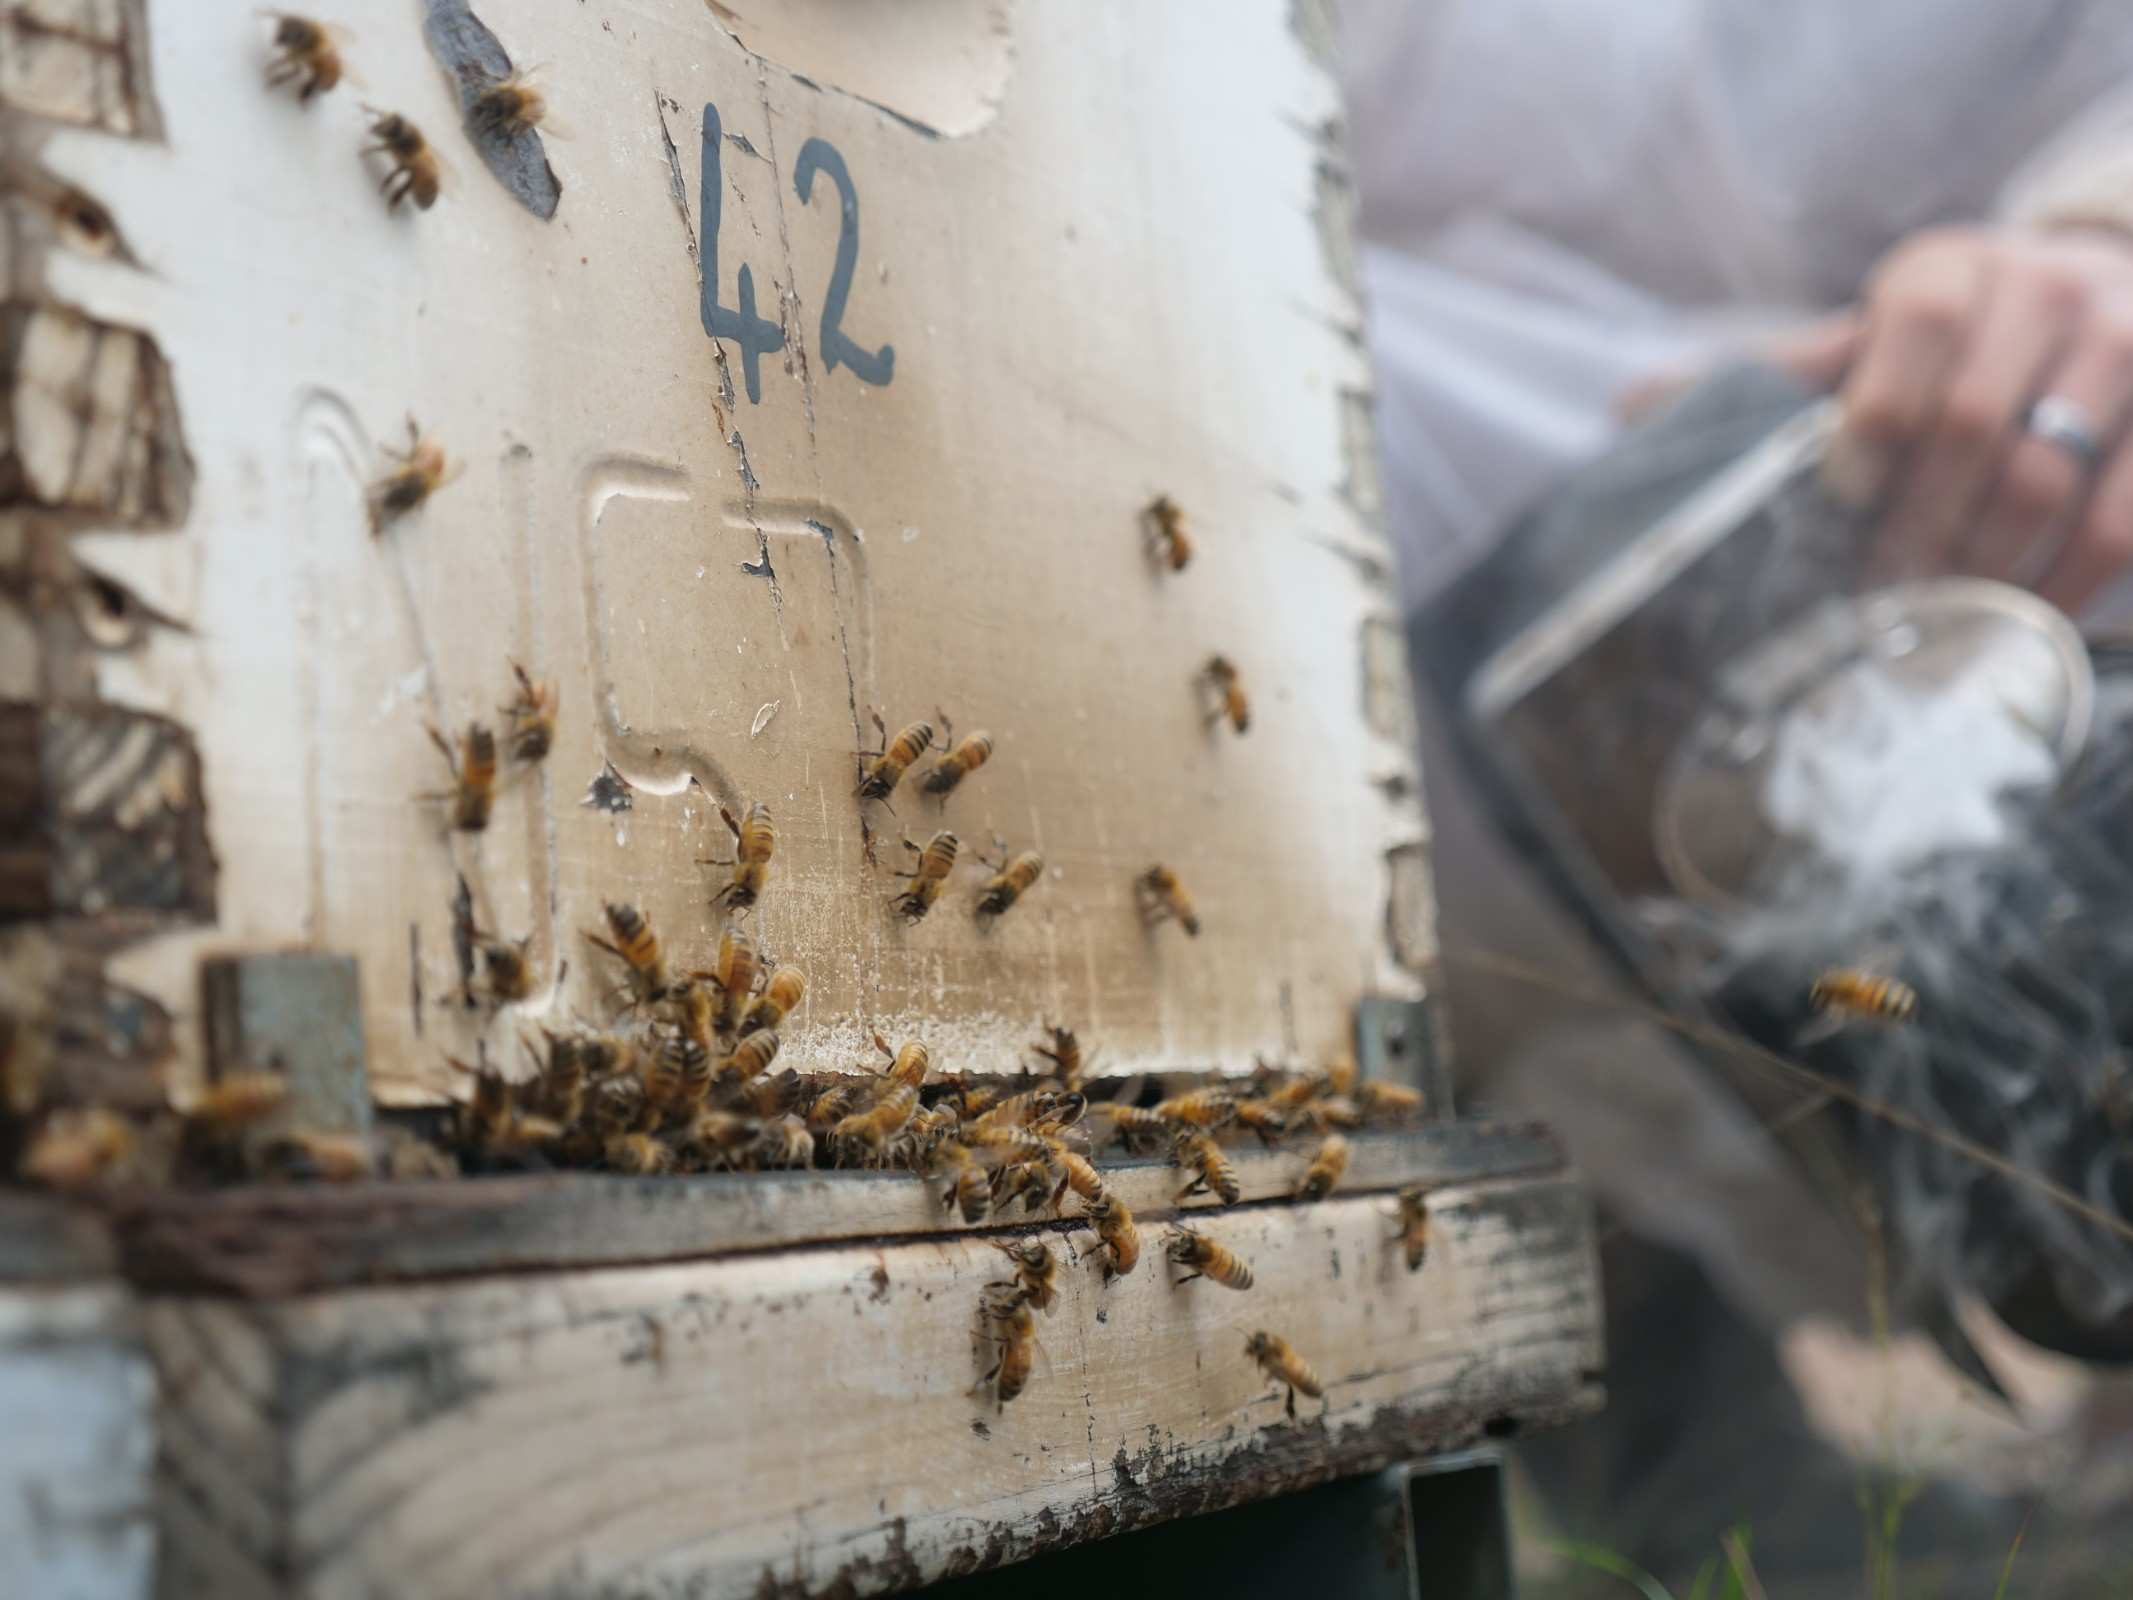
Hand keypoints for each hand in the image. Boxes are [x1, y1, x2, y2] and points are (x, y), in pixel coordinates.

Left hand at [1809, 225, 2132, 611]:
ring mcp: (2129, 344)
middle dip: (1912, 527)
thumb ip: (1784, 379)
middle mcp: (2050, 288)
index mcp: (1951, 269)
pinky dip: (2063, 585)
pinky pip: (2123, 522)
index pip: (1920, 330)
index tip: (1843, 502)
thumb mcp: (1866, 341)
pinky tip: (2014, 625)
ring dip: (1976, 570)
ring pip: (2046, 481)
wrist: (2084, 305)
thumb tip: (1646, 416)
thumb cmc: (1944, 349)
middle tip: (1872, 596)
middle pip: (1975, 423)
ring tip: (1930, 621)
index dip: (1874, 424)